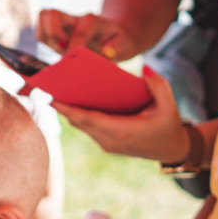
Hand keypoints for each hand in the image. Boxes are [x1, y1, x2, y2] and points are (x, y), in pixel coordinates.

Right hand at [37, 9, 136, 60]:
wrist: (113, 36)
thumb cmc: (118, 42)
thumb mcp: (125, 45)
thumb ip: (116, 48)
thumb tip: (106, 53)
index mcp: (91, 22)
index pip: (78, 31)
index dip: (74, 48)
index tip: (75, 61)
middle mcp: (74, 19)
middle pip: (51, 14)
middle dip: (52, 33)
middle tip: (62, 48)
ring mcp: (63, 23)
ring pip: (42, 18)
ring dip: (45, 35)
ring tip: (57, 48)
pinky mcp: (54, 30)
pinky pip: (41, 29)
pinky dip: (42, 39)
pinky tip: (56, 49)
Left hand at [52, 66, 185, 160]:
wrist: (170, 149)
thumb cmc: (168, 123)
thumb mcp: (168, 103)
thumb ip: (158, 85)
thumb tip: (144, 69)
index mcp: (124, 131)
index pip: (90, 120)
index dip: (69, 110)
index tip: (53, 99)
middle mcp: (110, 141)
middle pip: (80, 123)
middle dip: (63, 107)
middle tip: (47, 90)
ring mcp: (106, 144)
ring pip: (81, 127)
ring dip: (68, 112)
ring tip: (54, 93)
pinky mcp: (105, 144)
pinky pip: (87, 129)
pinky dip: (78, 116)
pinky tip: (70, 102)